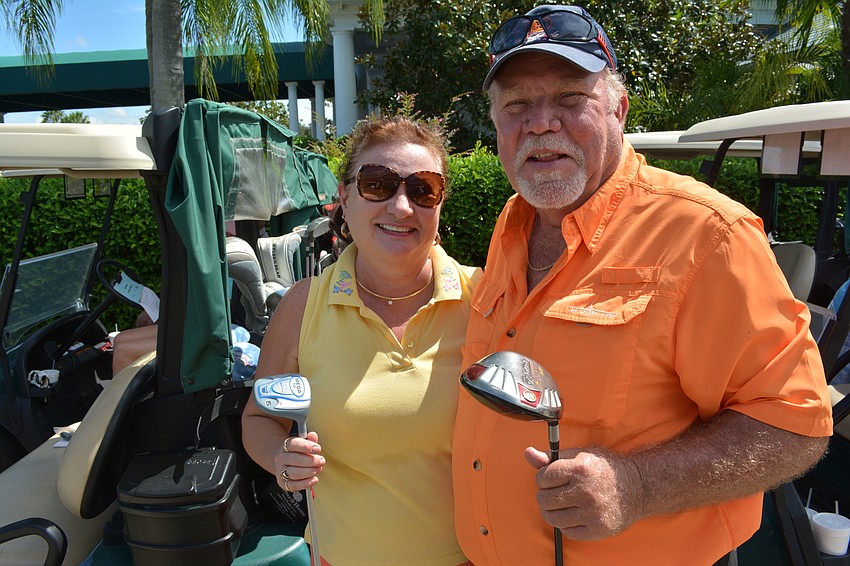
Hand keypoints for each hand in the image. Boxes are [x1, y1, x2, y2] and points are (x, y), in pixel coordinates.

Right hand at [275, 431, 324, 490]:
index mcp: (285, 446)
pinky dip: (305, 483)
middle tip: (321, 460)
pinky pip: (293, 485)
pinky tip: (314, 479)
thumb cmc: (298, 453)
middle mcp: (281, 458)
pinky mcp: (283, 483)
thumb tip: (313, 435)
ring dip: (309, 472)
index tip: (318, 449)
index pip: (293, 444)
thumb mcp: (304, 444)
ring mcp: (281, 471)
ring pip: (294, 473)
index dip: (306, 446)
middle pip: (294, 459)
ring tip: (319, 469)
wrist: (285, 463)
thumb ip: (310, 440)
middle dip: (311, 461)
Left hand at [525, 445, 643, 540]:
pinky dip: (565, 524)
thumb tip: (528, 454)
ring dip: (552, 511)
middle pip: (544, 499)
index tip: (551, 478)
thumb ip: (552, 457)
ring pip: (552, 517)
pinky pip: (566, 531)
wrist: (639, 487)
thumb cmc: (606, 469)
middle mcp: (586, 491)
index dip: (543, 477)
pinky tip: (574, 514)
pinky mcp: (597, 529)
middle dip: (545, 495)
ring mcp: (592, 513)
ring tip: (561, 504)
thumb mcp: (581, 456)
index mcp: (580, 469)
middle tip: (555, 492)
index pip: (543, 477)